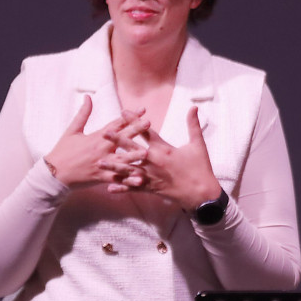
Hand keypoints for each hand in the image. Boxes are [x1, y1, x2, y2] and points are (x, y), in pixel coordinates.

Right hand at [43, 95, 148, 187]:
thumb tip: (88, 96)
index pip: (116, 124)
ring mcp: (102, 163)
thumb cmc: (63, 151)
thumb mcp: (72, 130)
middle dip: (136, 130)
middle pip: (122, 138)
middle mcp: (101, 149)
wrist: (54, 173)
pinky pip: (116, 179)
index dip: (130, 116)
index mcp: (96, 137)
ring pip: (121, 160)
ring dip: (134, 156)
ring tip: (147, 152)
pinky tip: (139, 180)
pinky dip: (127, 180)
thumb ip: (83, 114)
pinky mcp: (101, 177)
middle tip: (149, 123)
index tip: (142, 109)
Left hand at [103, 106, 220, 209]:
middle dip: (117, 140)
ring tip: (100, 162)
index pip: (146, 132)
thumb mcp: (198, 145)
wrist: (201, 194)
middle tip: (104, 133)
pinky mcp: (150, 188)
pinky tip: (109, 187)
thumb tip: (193, 107)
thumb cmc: (200, 168)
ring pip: (128, 170)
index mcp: (163, 149)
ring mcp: (150, 176)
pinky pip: (133, 188)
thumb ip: (193, 125)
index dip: (134, 121)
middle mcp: (153, 162)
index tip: (123, 111)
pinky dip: (121, 187)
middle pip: (132, 149)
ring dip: (113, 166)